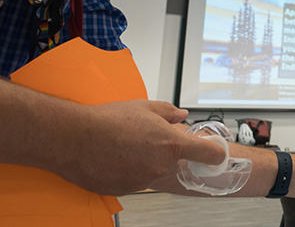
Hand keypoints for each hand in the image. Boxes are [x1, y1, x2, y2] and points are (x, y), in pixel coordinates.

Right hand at [54, 100, 225, 195]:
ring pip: (155, 172)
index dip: (215, 153)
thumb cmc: (107, 121)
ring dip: (148, 161)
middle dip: (168, 152)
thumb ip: (169, 112)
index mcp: (171, 144)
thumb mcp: (145, 107)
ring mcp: (143, 181)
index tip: (216, 153)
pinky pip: (137, 180)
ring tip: (127, 145)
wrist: (73, 138)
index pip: (209, 155)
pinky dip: (131, 171)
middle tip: (148, 137)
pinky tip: (117, 157)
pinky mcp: (125, 190)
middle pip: (176, 162)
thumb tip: (181, 116)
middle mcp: (160, 166)